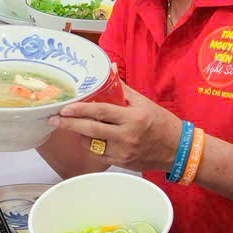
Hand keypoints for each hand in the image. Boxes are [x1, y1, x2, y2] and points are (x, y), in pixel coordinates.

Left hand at [51, 89, 182, 171]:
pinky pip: (99, 154)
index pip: (100, 112)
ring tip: (74, 125)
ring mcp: (123, 153)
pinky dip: (92, 145)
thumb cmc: (162, 123)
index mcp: (133, 118)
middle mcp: (127, 136)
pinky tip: (89, 137)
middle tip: (54, 119)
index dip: (80, 110)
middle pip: (90, 130)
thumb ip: (123, 88)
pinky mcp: (121, 163)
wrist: (178, 150)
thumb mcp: (144, 102)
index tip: (65, 108)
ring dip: (80, 135)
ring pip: (91, 145)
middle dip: (69, 125)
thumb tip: (110, 68)